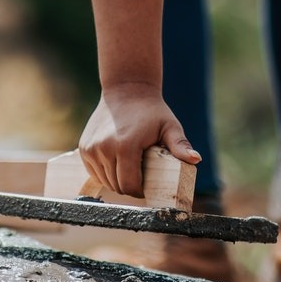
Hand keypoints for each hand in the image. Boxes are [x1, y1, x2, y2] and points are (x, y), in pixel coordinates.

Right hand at [78, 84, 199, 197]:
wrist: (126, 90)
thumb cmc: (152, 111)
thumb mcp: (169, 127)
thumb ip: (180, 145)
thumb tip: (196, 159)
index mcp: (125, 147)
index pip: (129, 185)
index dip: (140, 191)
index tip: (147, 186)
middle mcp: (104, 149)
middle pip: (117, 186)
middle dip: (129, 187)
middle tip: (140, 178)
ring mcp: (91, 149)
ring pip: (104, 181)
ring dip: (116, 180)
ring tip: (129, 169)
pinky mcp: (84, 149)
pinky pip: (95, 172)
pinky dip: (105, 173)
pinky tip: (116, 163)